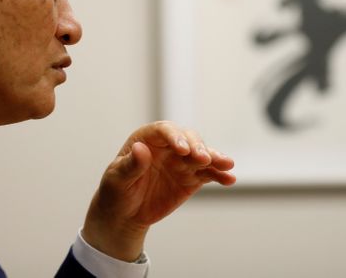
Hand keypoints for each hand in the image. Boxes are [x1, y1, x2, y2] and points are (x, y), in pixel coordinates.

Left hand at [81, 121, 235, 260]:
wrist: (124, 214)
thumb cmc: (116, 191)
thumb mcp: (116, 179)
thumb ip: (130, 165)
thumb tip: (141, 149)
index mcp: (147, 139)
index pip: (164, 130)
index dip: (174, 137)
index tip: (182, 150)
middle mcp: (168, 146)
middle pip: (188, 139)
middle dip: (197, 147)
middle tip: (204, 159)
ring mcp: (182, 161)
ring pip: (202, 154)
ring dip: (215, 157)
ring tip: (227, 164)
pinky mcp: (192, 178)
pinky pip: (209, 174)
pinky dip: (220, 175)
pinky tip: (229, 179)